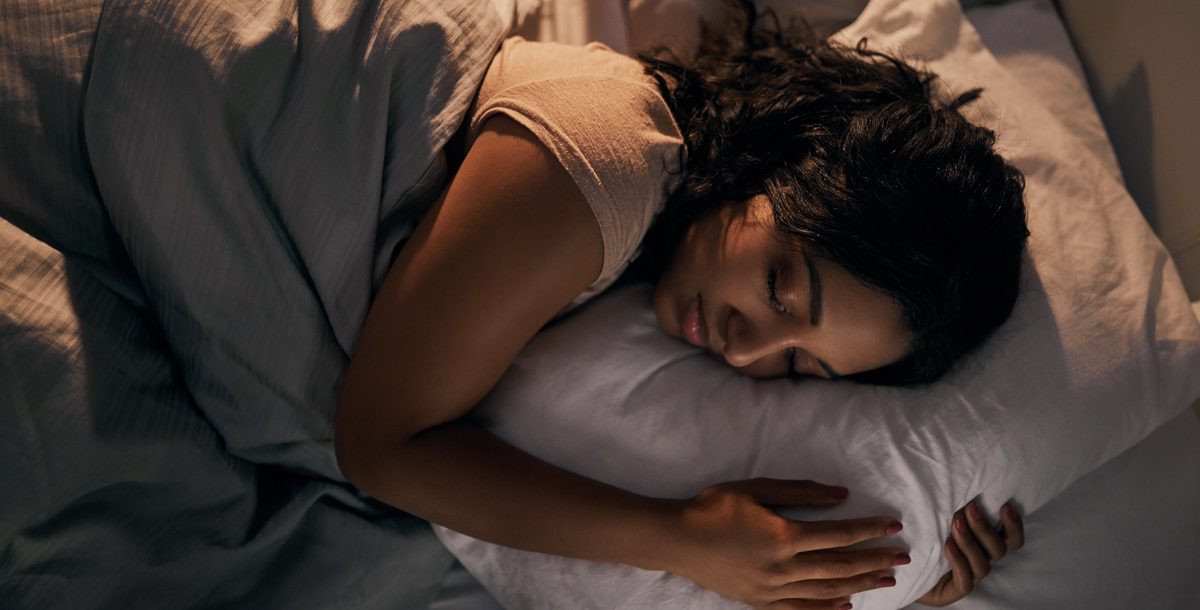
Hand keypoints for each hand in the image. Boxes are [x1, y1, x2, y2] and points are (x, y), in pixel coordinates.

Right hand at [662, 478, 907, 609]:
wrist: (676, 540)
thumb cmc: (713, 507)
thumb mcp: (755, 488)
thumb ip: (800, 491)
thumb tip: (840, 494)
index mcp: (783, 535)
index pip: (839, 534)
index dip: (869, 530)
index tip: (893, 526)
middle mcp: (782, 567)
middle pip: (840, 566)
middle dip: (875, 560)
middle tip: (903, 557)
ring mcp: (772, 589)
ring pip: (826, 590)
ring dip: (860, 584)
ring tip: (886, 579)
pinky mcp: (760, 602)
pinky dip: (827, 609)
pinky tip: (847, 605)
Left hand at [917, 500, 1024, 606]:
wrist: (908, 569)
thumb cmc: (927, 537)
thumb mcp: (940, 517)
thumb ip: (955, 505)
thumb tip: (957, 478)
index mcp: (985, 544)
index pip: (1012, 540)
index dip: (1014, 525)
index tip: (1005, 505)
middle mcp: (983, 560)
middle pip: (999, 549)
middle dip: (984, 527)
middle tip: (969, 507)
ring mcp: (971, 576)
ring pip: (983, 564)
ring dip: (969, 541)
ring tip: (955, 523)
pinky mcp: (956, 590)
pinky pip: (966, 581)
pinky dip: (959, 561)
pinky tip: (948, 546)